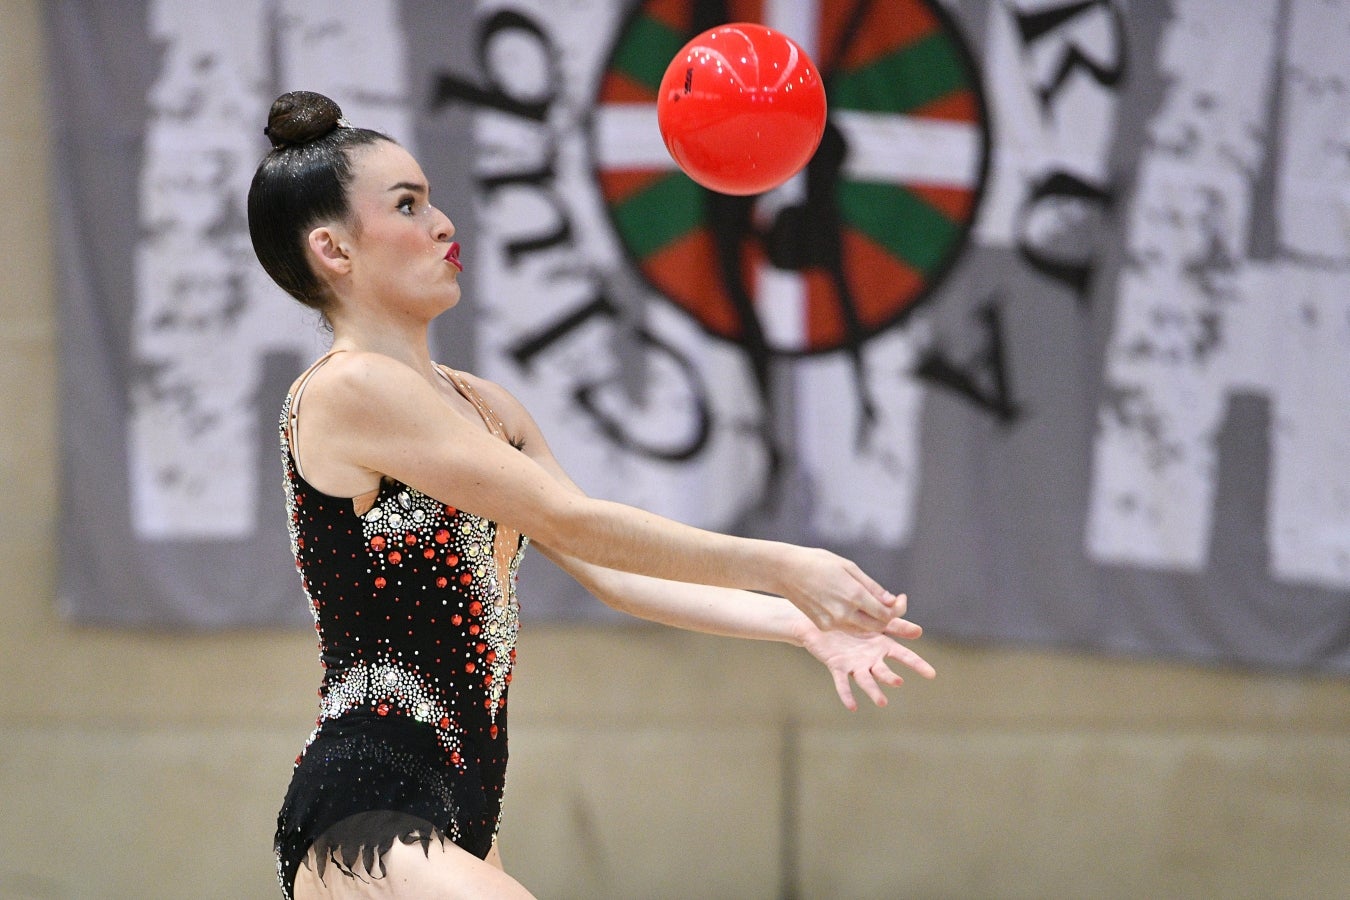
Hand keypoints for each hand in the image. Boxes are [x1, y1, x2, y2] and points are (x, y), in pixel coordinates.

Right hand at [779, 548, 902, 635]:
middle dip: (885, 618)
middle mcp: (845, 612)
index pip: (885, 614)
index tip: (899, 599)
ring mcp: (832, 621)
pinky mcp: (823, 626)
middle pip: (876, 626)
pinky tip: (842, 603)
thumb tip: (890, 600)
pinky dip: (849, 619)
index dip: (896, 609)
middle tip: (885, 604)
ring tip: (864, 601)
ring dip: (868, 619)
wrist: (786, 571)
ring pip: (860, 628)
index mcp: (855, 595)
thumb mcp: (849, 567)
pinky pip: (844, 626)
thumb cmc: (819, 562)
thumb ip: (872, 586)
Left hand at [797, 615, 935, 710]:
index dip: (917, 664)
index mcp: (882, 646)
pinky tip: (853, 706)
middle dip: (891, 677)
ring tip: (882, 701)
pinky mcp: (838, 666)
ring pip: (865, 680)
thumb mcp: (871, 614)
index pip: (904, 656)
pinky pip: (842, 683)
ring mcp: (855, 665)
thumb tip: (907, 607)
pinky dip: (847, 695)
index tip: (932, 674)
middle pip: (884, 671)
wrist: (822, 618)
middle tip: (899, 682)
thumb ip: (890, 615)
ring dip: (874, 691)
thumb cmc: (850, 618)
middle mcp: (870, 659)